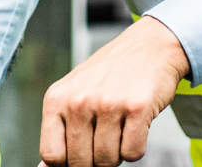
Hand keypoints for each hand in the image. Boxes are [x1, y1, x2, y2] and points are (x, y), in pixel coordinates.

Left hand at [40, 17, 189, 166]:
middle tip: (105, 135)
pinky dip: (136, 147)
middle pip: (80, 163)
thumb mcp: (73, 94)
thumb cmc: (110, 73)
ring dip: (117, 152)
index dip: (67, 162)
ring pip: (107, 161)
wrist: (150, 47)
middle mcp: (79, 100)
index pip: (52, 155)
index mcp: (57, 99)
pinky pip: (133, 153)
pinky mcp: (136, 108)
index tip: (80, 152)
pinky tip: (134, 124)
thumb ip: (59, 130)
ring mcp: (108, 104)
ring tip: (120, 126)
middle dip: (95, 159)